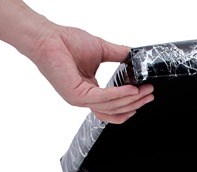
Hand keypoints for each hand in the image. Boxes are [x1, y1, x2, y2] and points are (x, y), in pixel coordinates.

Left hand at [29, 25, 153, 123]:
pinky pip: (103, 98)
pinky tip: (131, 89)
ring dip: (131, 100)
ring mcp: (80, 100)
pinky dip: (119, 95)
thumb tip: (134, 55)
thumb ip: (118, 55)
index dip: (132, 103)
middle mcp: (85, 99)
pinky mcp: (76, 95)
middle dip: (136, 103)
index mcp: (90, 92)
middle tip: (150, 94)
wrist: (47, 36)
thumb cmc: (66, 42)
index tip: (146, 94)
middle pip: (116, 110)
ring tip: (143, 92)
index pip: (114, 107)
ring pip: (111, 107)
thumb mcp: (101, 50)